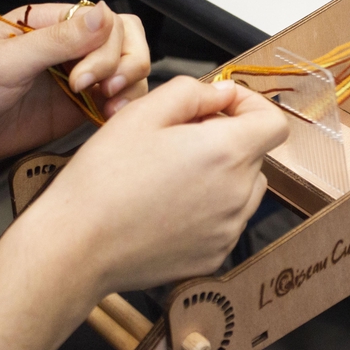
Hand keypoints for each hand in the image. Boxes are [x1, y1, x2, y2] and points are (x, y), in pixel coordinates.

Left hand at [0, 2, 149, 173]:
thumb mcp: (4, 62)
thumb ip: (57, 40)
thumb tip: (100, 14)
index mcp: (46, 24)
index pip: (105, 22)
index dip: (106, 49)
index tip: (82, 77)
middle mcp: (64, 50)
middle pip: (124, 44)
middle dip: (124, 67)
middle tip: (103, 92)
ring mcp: (70, 81)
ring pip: (124, 75)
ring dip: (128, 90)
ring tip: (110, 111)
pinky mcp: (70, 112)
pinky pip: (110, 106)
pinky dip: (119, 113)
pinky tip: (109, 122)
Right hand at [22, 76, 289, 293]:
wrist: (76, 245)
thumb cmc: (103, 178)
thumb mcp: (142, 113)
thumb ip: (192, 93)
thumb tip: (221, 93)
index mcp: (227, 152)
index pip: (274, 123)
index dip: (251, 106)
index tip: (220, 106)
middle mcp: (238, 194)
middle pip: (256, 155)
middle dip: (227, 139)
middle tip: (179, 138)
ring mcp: (229, 230)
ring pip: (244, 189)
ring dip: (222, 174)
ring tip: (172, 173)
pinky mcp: (214, 257)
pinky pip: (226, 222)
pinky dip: (209, 209)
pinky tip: (168, 205)